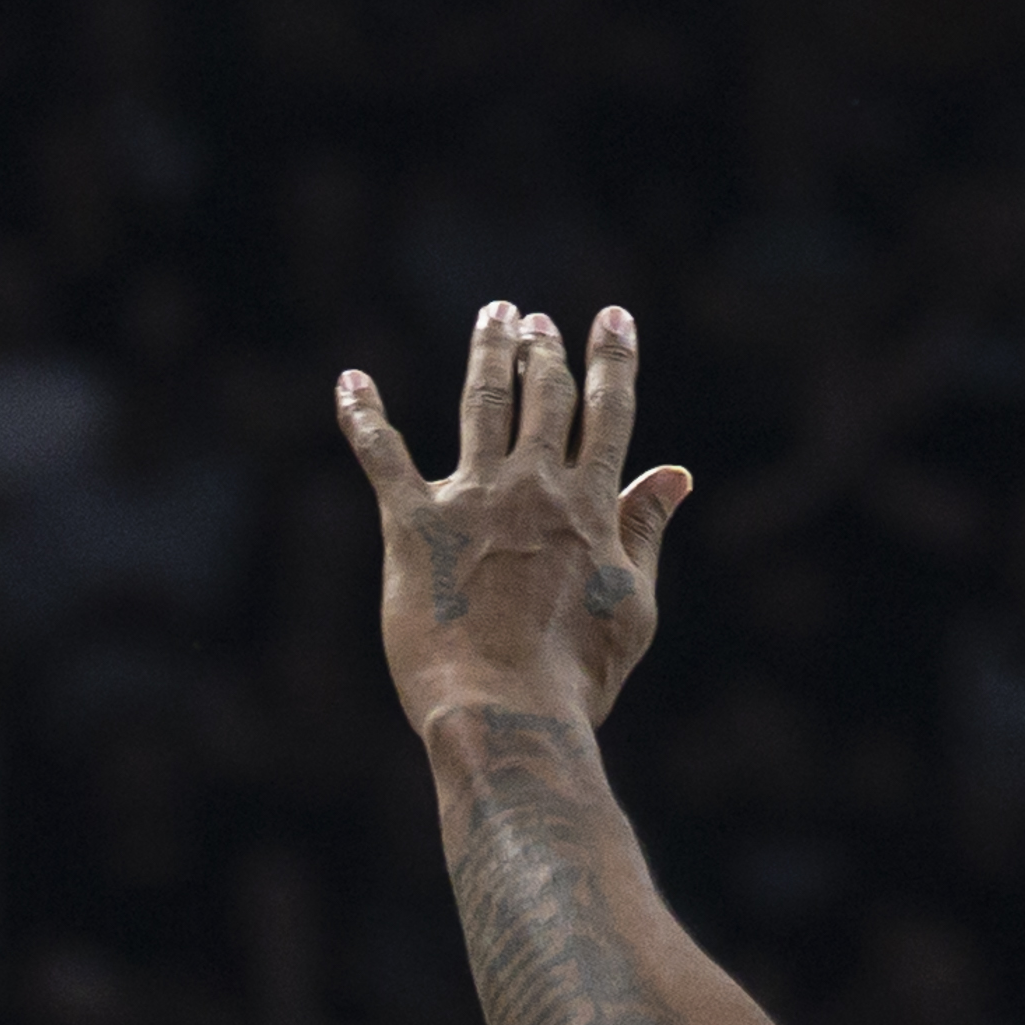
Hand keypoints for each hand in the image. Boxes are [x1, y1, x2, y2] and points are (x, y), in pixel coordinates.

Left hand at [337, 303, 691, 738]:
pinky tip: (351, 381)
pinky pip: (383, 456)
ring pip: (481, 404)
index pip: (608, 413)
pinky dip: (364, 415)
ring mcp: (471, 501)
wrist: (505, 709)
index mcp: (589, 506)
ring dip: (489, 354)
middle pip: (543, 397)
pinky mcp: (411, 526)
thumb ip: (643, 530)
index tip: (613, 319)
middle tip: (538, 319)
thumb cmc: (578, 672)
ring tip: (494, 315)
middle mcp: (533, 488)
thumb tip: (673, 474)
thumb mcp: (633, 602)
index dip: (612, 360)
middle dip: (545, 350)